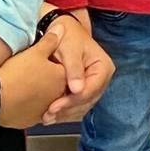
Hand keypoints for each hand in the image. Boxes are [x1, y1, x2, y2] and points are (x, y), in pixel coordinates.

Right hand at [0, 28, 69, 128]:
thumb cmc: (17, 72)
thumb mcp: (35, 51)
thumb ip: (51, 40)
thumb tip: (62, 28)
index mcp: (62, 78)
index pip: (67, 69)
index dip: (57, 63)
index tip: (45, 60)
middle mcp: (58, 97)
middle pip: (59, 87)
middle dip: (51, 80)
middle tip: (36, 72)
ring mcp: (45, 110)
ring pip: (48, 101)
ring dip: (42, 95)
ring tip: (27, 85)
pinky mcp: (31, 121)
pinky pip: (35, 112)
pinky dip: (31, 106)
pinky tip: (21, 99)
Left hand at [40, 11, 113, 125]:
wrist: (62, 31)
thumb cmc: (67, 37)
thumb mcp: (70, 50)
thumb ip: (74, 69)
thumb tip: (77, 90)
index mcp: (103, 67)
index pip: (90, 90)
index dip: (72, 101)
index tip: (54, 107)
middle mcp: (102, 79)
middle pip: (86, 101)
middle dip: (67, 110)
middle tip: (47, 116)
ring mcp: (93, 86)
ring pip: (81, 107)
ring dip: (64, 114)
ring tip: (46, 118)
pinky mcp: (84, 91)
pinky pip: (76, 106)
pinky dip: (64, 112)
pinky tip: (50, 115)